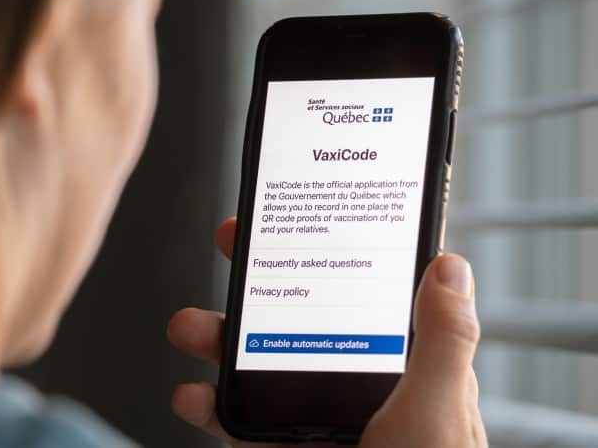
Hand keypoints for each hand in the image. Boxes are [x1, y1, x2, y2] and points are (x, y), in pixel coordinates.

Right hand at [167, 217, 487, 447]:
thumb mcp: (438, 408)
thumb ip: (443, 341)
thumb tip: (449, 263)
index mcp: (396, 354)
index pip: (363, 283)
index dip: (333, 244)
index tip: (303, 214)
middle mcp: (354, 374)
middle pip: (301, 310)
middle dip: (261, 276)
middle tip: (234, 244)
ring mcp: (317, 411)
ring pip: (260, 360)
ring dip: (220, 338)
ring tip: (191, 326)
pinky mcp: (286, 446)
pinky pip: (240, 420)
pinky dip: (209, 406)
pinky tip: (191, 395)